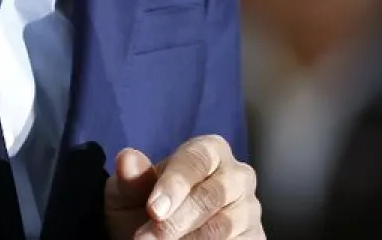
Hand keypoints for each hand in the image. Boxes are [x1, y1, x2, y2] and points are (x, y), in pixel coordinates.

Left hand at [104, 136, 262, 238]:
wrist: (160, 237)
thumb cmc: (146, 206)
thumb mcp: (130, 194)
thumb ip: (131, 179)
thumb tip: (127, 159)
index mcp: (209, 151)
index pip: (196, 160)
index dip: (174, 185)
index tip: (153, 210)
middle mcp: (237, 176)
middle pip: (212, 195)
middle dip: (176, 220)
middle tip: (146, 238)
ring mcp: (249, 209)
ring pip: (224, 226)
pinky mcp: (255, 237)